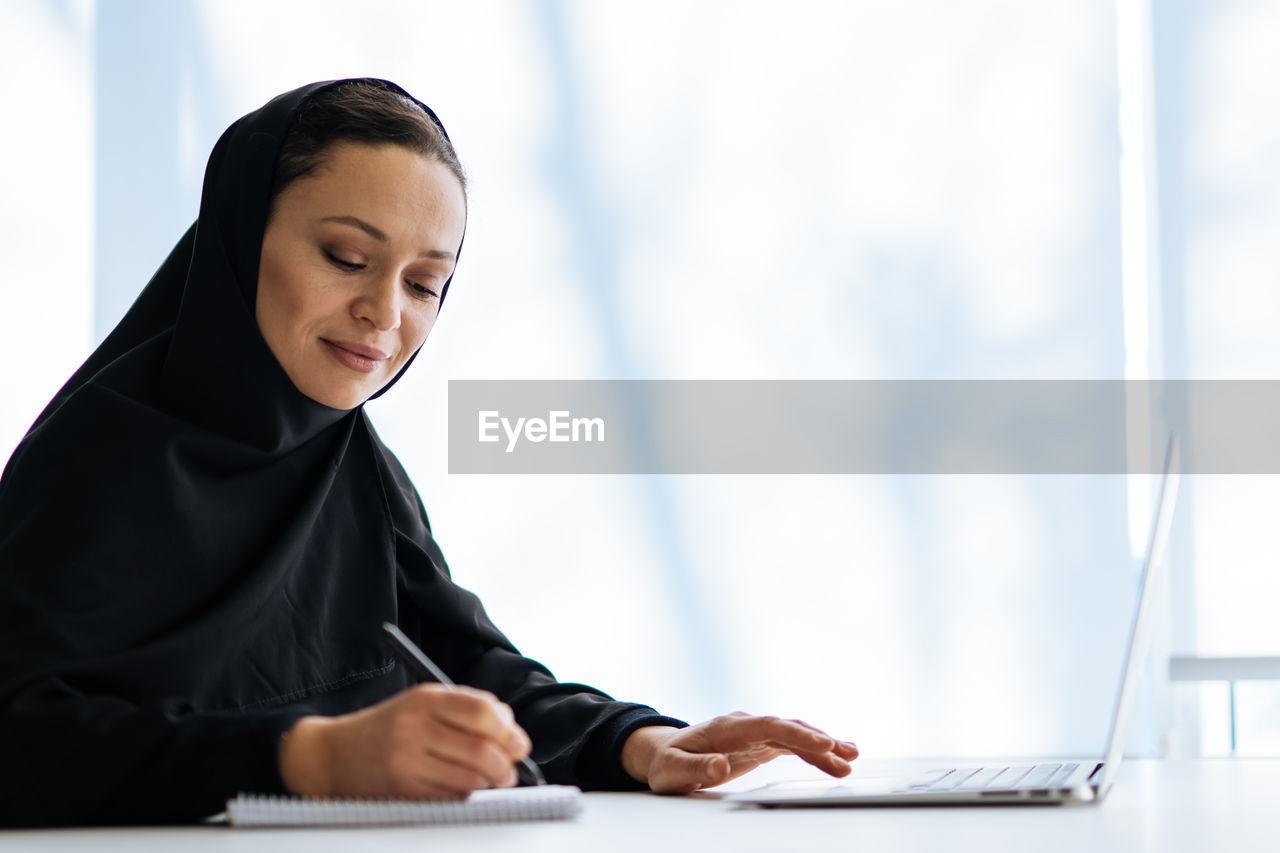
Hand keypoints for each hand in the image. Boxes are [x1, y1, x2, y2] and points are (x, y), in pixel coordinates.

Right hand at [278, 684, 531, 798]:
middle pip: (481, 749)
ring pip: (470, 780)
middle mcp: (414, 729)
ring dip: (489, 785)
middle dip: (506, 765)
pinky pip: (450, 800)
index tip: (518, 742)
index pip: (482, 711)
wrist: (332, 755)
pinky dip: (465, 798)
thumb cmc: (387, 728)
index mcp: (424, 699)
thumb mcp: (422, 704)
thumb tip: (515, 736)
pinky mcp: (402, 793)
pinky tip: (462, 791)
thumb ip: (467, 711)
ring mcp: (407, 763)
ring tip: (490, 781)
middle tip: (510, 770)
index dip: (508, 729)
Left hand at [620, 713, 857, 793]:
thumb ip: (696, 768)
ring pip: (794, 735)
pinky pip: (792, 745)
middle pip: (788, 727)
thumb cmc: (667, 763)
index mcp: (727, 727)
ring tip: (852, 758)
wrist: (665, 753)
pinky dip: (814, 750)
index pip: (769, 726)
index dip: (796, 734)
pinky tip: (836, 757)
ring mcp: (754, 733)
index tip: (822, 743)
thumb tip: (720, 765)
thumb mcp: (673, 771)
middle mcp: (745, 725)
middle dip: (818, 739)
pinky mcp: (760, 744)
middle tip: (847, 754)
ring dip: (822, 745)